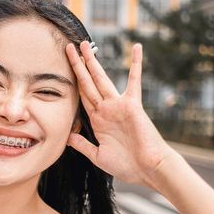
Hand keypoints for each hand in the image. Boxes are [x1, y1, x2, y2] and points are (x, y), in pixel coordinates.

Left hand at [65, 41, 177, 187]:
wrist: (148, 169)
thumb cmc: (127, 166)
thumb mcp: (98, 156)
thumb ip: (83, 145)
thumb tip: (68, 137)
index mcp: (97, 120)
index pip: (81, 96)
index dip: (73, 82)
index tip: (65, 68)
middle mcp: (106, 109)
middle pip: (87, 82)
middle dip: (77, 65)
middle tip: (68, 47)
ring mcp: (118, 105)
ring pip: (101, 78)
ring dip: (92, 61)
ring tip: (84, 44)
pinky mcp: (132, 105)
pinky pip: (134, 81)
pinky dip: (136, 64)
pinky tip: (136, 48)